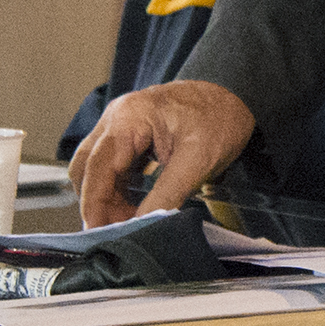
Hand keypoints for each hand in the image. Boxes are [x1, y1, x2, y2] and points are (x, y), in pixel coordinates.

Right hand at [67, 79, 254, 227]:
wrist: (236, 94)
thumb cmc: (220, 118)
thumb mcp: (197, 161)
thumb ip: (167, 195)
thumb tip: (141, 225)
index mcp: (129, 118)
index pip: (98, 168)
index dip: (94, 204)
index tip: (97, 231)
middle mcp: (118, 118)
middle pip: (88, 167)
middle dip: (97, 202)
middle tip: (114, 230)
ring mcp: (122, 124)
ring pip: (96, 167)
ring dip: (106, 196)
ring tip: (126, 220)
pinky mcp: (131, 134)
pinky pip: (112, 164)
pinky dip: (116, 187)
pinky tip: (131, 205)